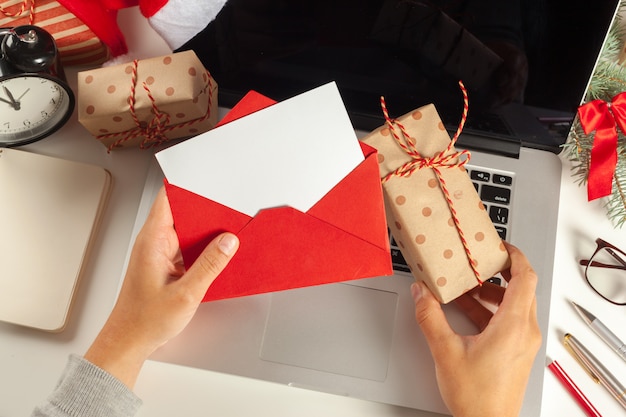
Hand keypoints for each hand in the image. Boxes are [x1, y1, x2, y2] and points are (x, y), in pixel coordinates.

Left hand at [85, 187, 238, 388]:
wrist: (129, 341)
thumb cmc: (143, 320)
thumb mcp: (185, 294)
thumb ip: (210, 265)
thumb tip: (228, 241)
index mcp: (152, 240)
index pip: (168, 197)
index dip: (188, 184)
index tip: (208, 180)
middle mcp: (154, 242)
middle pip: (183, 212)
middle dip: (207, 209)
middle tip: (229, 209)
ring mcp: (160, 252)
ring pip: (188, 230)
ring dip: (207, 231)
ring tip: (230, 231)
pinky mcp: (167, 264)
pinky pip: (189, 246)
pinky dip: (204, 248)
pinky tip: (220, 253)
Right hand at [411, 242, 540, 416]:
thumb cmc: (477, 398)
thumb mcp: (445, 351)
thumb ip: (430, 317)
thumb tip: (421, 294)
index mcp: (514, 326)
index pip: (525, 278)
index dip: (515, 256)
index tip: (502, 246)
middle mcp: (524, 332)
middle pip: (521, 289)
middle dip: (498, 273)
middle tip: (479, 262)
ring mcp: (522, 343)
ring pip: (514, 305)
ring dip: (491, 293)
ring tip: (466, 289)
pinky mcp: (516, 352)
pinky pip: (509, 321)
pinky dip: (490, 311)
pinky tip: (466, 311)